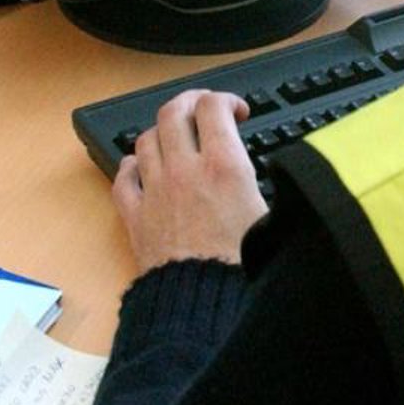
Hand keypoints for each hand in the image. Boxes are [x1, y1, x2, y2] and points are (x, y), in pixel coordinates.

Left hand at [113, 90, 268, 274]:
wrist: (202, 304)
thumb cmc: (240, 266)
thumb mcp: (270, 213)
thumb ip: (266, 182)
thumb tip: (281, 168)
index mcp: (223, 165)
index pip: (213, 106)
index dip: (226, 99)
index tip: (236, 111)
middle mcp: (185, 170)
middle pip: (174, 112)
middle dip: (190, 102)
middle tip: (202, 109)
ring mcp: (155, 191)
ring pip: (146, 139)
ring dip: (162, 131)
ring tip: (176, 137)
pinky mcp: (135, 216)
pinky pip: (123, 177)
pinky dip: (132, 165)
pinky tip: (144, 168)